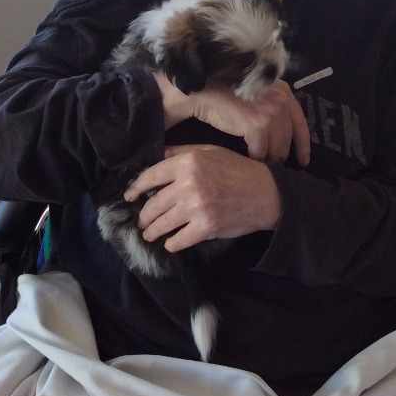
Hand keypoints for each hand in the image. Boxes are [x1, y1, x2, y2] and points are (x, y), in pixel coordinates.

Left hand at [123, 145, 281, 252]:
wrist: (266, 193)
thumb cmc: (238, 170)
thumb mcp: (210, 151)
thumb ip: (181, 153)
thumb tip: (156, 155)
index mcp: (188, 162)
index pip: (151, 176)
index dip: (136, 188)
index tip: (129, 196)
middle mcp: (189, 183)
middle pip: (154, 203)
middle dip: (144, 215)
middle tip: (141, 221)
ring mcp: (197, 207)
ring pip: (163, 223)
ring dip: (152, 231)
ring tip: (149, 234)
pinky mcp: (206, 227)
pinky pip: (179, 240)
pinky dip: (172, 244)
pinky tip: (170, 243)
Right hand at [155, 71, 310, 166]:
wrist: (203, 92)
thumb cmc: (225, 95)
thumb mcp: (256, 97)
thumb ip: (272, 108)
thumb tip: (282, 136)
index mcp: (283, 91)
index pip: (300, 123)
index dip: (303, 145)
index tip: (303, 161)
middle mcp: (281, 99)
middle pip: (288, 138)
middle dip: (281, 154)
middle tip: (274, 166)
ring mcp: (270, 111)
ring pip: (276, 147)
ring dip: (267, 158)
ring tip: (259, 164)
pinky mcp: (258, 124)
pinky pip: (261, 151)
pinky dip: (254, 157)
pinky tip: (247, 158)